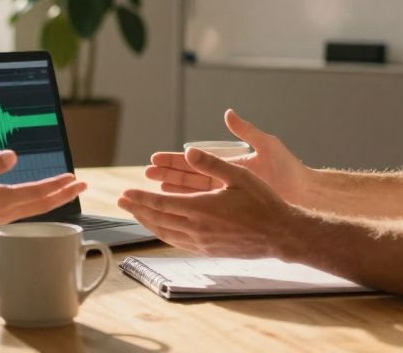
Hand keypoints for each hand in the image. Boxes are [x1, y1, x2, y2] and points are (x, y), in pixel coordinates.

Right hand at [0, 150, 85, 236]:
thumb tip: (12, 156)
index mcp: (0, 199)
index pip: (37, 193)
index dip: (56, 185)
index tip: (73, 177)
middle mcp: (6, 211)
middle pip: (43, 205)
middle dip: (65, 194)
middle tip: (84, 185)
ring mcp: (3, 217)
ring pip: (37, 210)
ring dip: (55, 199)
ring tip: (70, 189)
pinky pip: (27, 212)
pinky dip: (42, 204)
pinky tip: (44, 199)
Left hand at [120, 148, 298, 257]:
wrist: (281, 234)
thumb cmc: (264, 202)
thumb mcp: (239, 176)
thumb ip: (212, 163)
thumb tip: (189, 151)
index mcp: (202, 208)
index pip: (162, 204)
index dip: (141, 198)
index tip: (125, 193)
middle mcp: (198, 228)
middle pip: (159, 219)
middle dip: (137, 209)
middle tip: (120, 201)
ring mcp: (203, 242)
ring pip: (166, 233)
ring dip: (148, 223)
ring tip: (135, 214)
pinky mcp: (209, 250)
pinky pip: (179, 243)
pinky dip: (164, 234)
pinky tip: (161, 229)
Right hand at [145, 109, 310, 202]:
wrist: (305, 194)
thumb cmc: (288, 169)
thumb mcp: (266, 144)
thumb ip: (245, 130)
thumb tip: (228, 113)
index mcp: (228, 163)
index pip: (194, 160)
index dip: (174, 160)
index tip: (154, 157)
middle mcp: (224, 180)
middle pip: (188, 177)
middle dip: (166, 175)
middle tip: (145, 173)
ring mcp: (227, 197)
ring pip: (192, 196)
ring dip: (172, 193)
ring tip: (151, 191)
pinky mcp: (231, 211)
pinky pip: (205, 211)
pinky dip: (188, 210)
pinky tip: (172, 212)